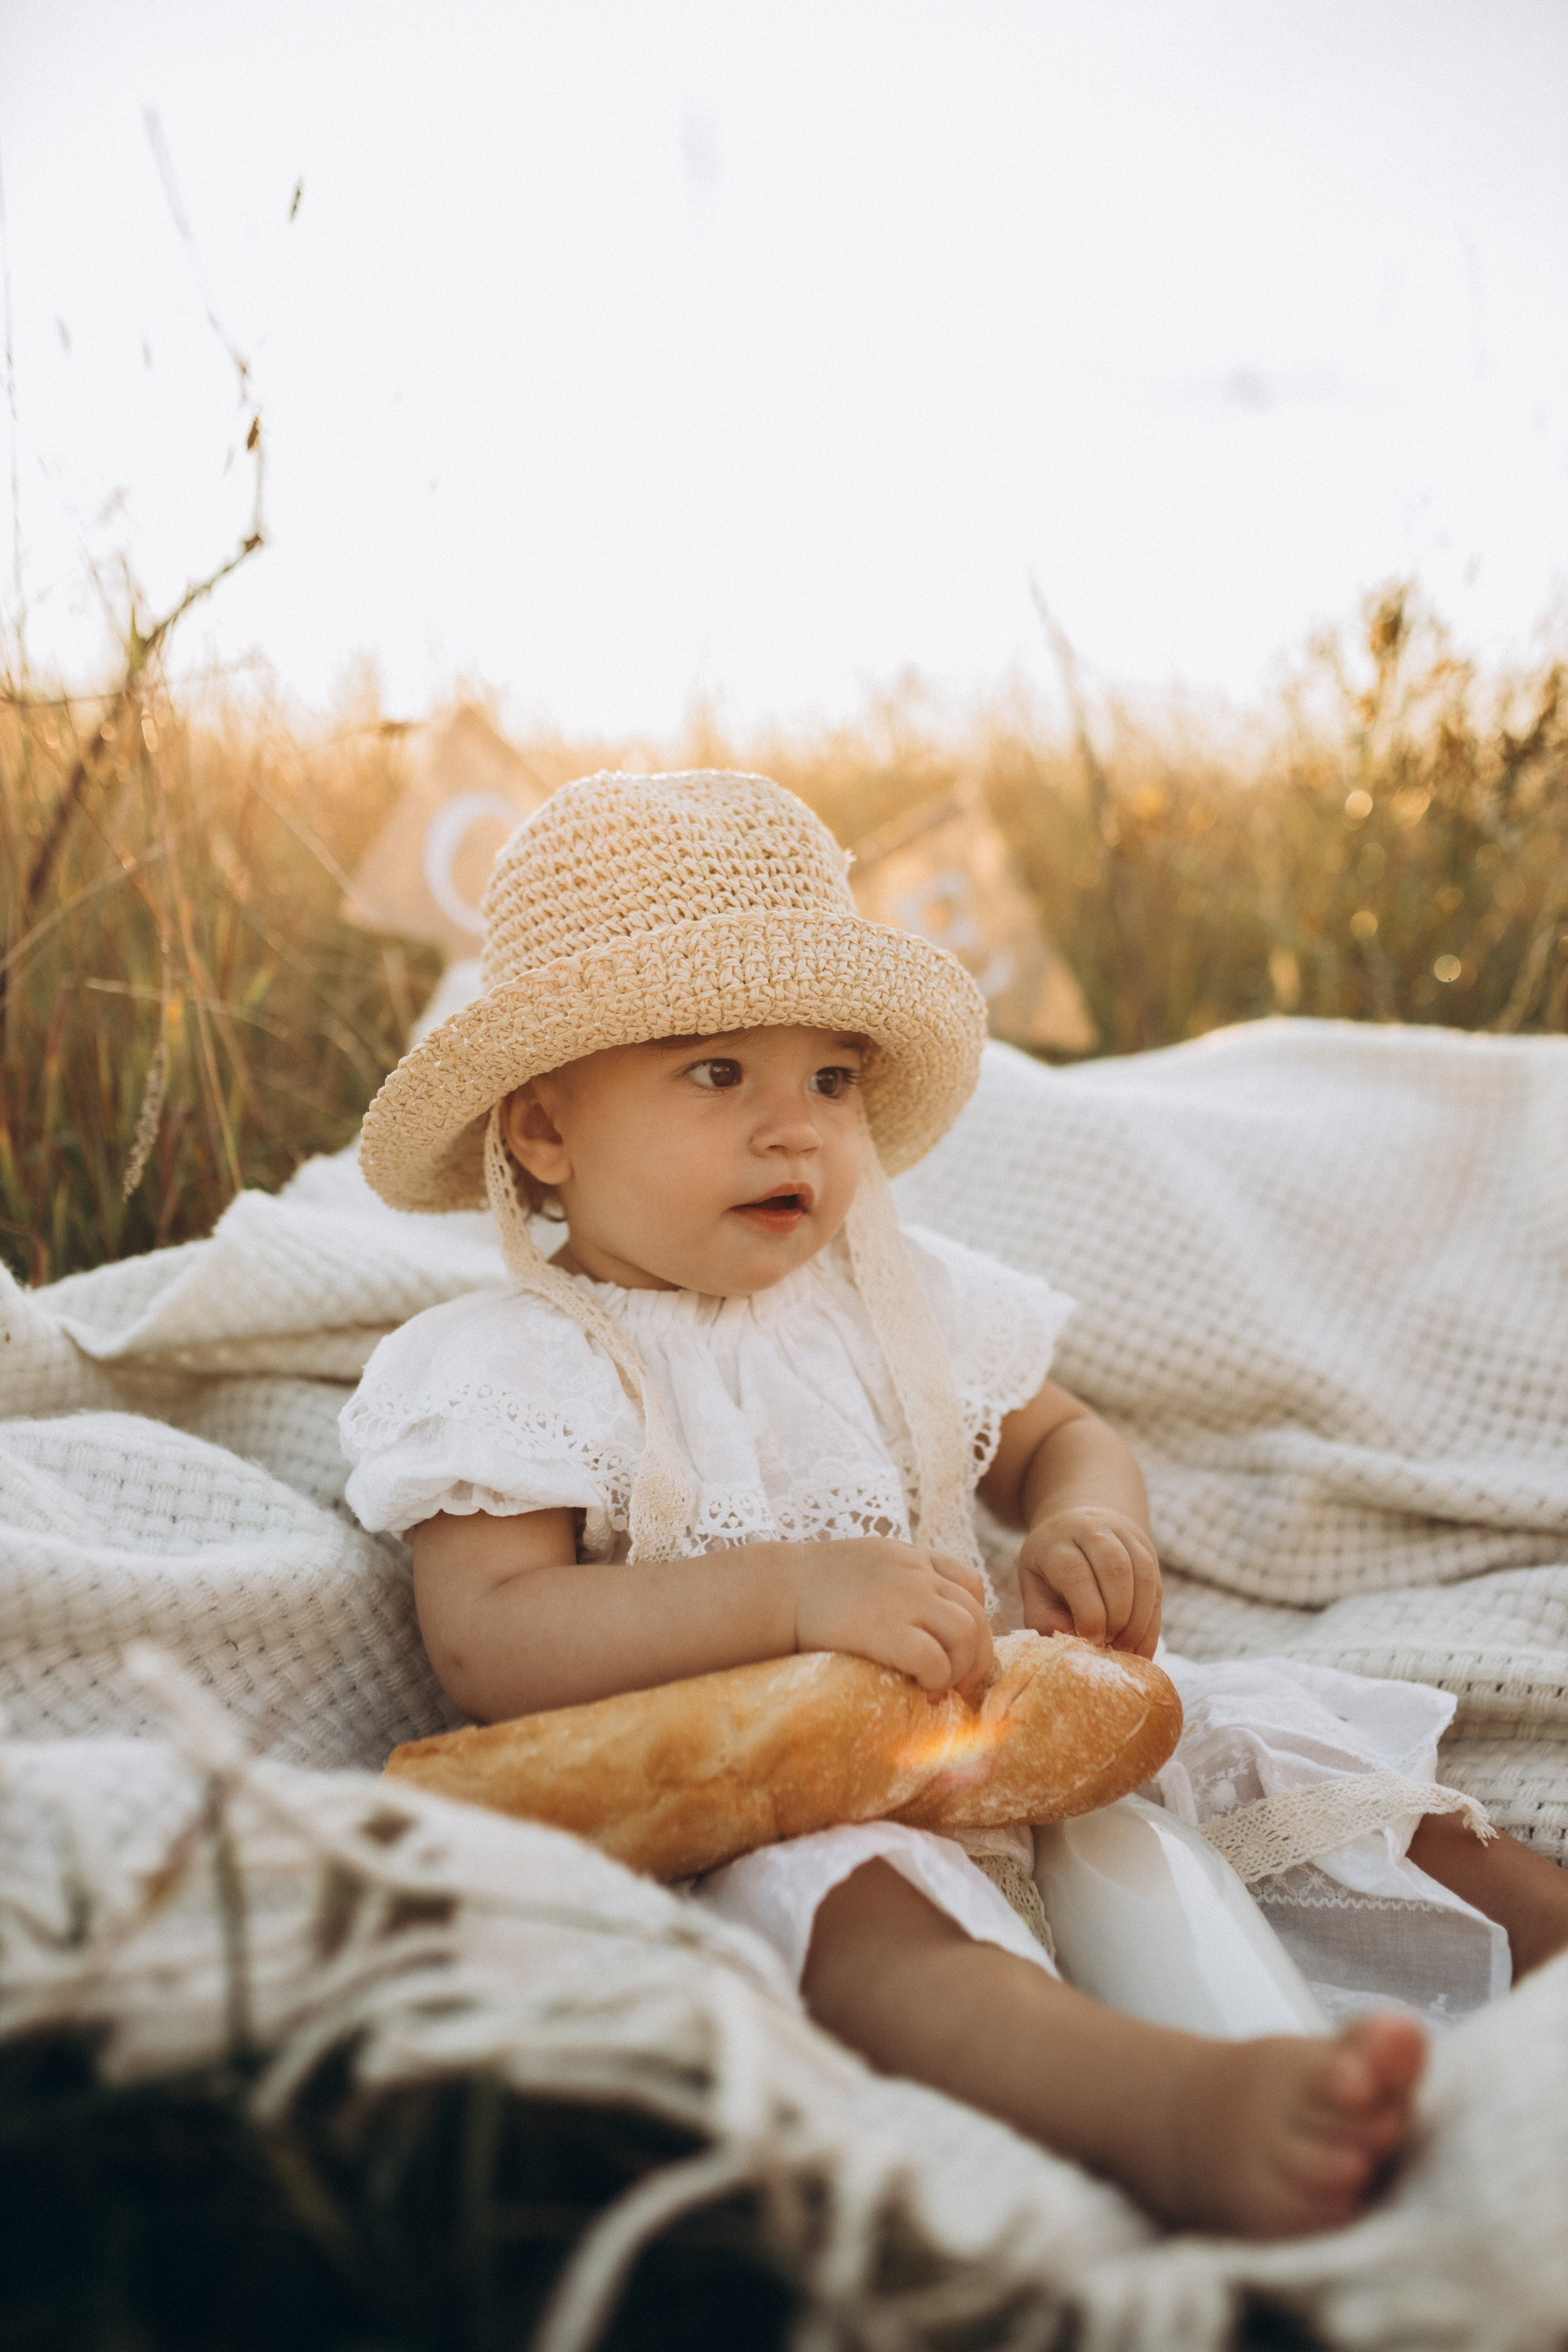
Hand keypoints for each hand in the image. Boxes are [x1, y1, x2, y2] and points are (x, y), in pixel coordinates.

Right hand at [791, 1537, 993, 1696]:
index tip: (957, 1649)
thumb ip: (897, 1579)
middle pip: (976, 1614)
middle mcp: (915, 1574)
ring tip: (940, 1688)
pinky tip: (922, 1691)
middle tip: (959, 1684)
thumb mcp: (866, 1562)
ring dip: (962, 1669)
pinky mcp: (885, 1630)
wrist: (775, 1590)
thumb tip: (920, 1621)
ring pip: (967, 1633)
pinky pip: (935, 1659)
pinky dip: (938, 1680)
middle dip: (977, 1656)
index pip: (969, 1583)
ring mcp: (904, 1598)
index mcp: (911, 1558)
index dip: (974, 1620)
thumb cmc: (812, 1587)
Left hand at [1017, 1507, 1161, 1657]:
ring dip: (1139, 1619)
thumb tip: (1072, 1638)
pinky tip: (1142, 1645)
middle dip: (1117, 1616)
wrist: (1072, 1526)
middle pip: (1115, 1569)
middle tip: (1110, 1645)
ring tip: (1126, 1648)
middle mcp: (1092, 1529)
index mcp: (1057, 1541)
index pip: (1078, 1575)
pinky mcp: (1145, 1546)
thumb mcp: (1032, 1587)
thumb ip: (1043, 1615)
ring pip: (1143, 1574)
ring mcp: (1123, 1534)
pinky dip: (1152, 1620)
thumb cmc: (1049, 1567)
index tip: (1090, 1640)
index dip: (1088, 1613)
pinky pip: (1156, 1583)